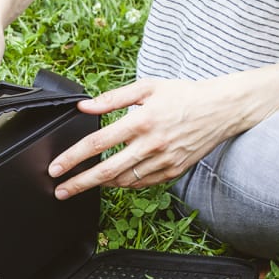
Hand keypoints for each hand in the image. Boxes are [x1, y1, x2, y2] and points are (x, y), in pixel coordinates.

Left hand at [48, 77, 240, 198]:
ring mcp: (162, 162)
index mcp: (141, 121)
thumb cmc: (183, 95)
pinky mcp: (172, 172)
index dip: (73, 157)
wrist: (222, 109)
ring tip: (82, 185)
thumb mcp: (147, 87)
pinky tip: (112, 181)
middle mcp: (150, 145)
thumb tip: (84, 106)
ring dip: (100, 185)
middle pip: (106, 171)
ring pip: (123, 181)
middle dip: (79, 183)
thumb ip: (113, 98)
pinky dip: (124, 184)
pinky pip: (142, 184)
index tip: (56, 167)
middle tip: (60, 190)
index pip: (98, 143)